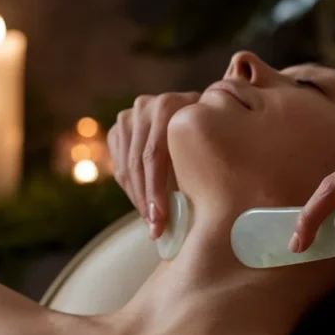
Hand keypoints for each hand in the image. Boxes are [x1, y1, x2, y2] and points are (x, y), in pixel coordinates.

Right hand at [108, 91, 199, 237]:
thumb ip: (203, 162)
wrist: (204, 114)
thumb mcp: (213, 142)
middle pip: (136, 163)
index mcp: (168, 105)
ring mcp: (129, 116)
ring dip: (137, 199)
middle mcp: (145, 106)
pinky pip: (119, 167)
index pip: (153, 156)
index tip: (160, 220)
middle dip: (145, 201)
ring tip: (151, 224)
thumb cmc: (215, 135)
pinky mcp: (119, 129)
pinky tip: (145, 207)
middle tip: (155, 229)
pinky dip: (131, 190)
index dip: (155, 191)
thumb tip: (200, 210)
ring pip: (125, 168)